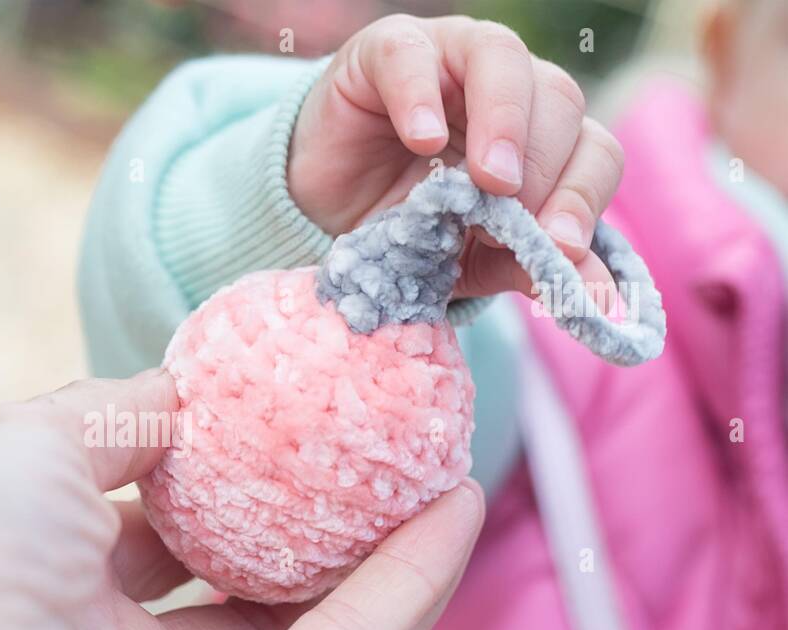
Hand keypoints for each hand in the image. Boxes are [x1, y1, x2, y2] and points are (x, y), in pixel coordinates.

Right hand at [289, 14, 624, 298]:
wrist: (322, 218)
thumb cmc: (406, 230)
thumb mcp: (471, 259)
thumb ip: (528, 264)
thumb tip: (589, 294)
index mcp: (544, 137)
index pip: (591, 151)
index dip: (584, 197)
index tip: (562, 248)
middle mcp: (511, 86)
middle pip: (559, 101)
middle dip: (546, 165)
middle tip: (518, 216)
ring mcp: (451, 58)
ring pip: (502, 59)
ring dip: (504, 121)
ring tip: (488, 181)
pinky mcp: (387, 51)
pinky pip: (412, 58)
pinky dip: (420, 96)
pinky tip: (422, 142)